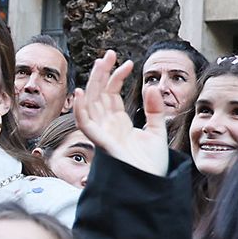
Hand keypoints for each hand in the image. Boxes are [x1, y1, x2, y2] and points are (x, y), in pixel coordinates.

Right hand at [73, 51, 168, 176]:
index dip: (117, 77)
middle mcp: (107, 126)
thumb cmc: (152, 165)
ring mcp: (102, 133)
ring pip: (92, 102)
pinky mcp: (101, 142)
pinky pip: (85, 123)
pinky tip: (81, 92)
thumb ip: (154, 110)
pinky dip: (80, 108)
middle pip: (99, 94)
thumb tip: (151, 87)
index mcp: (118, 123)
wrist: (151, 185)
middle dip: (102, 73)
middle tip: (110, 54)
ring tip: (102, 62)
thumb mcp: (157, 131)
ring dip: (94, 81)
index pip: (111, 94)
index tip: (129, 63)